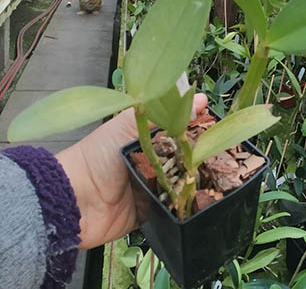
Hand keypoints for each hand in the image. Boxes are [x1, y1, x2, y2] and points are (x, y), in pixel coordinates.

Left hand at [57, 94, 207, 248]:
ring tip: (222, 180)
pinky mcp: (151, 212)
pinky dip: (185, 207)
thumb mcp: (128, 126)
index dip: (197, 130)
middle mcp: (151, 161)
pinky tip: (203, 202)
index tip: (219, 128)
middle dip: (201, 159)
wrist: (73, 201)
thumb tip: (201, 98)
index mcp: (145, 138)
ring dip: (196, 183)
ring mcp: (152, 188)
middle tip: (226, 158)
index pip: (179, 131)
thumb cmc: (97, 156)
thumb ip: (162, 114)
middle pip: (185, 159)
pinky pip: (175, 210)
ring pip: (183, 184)